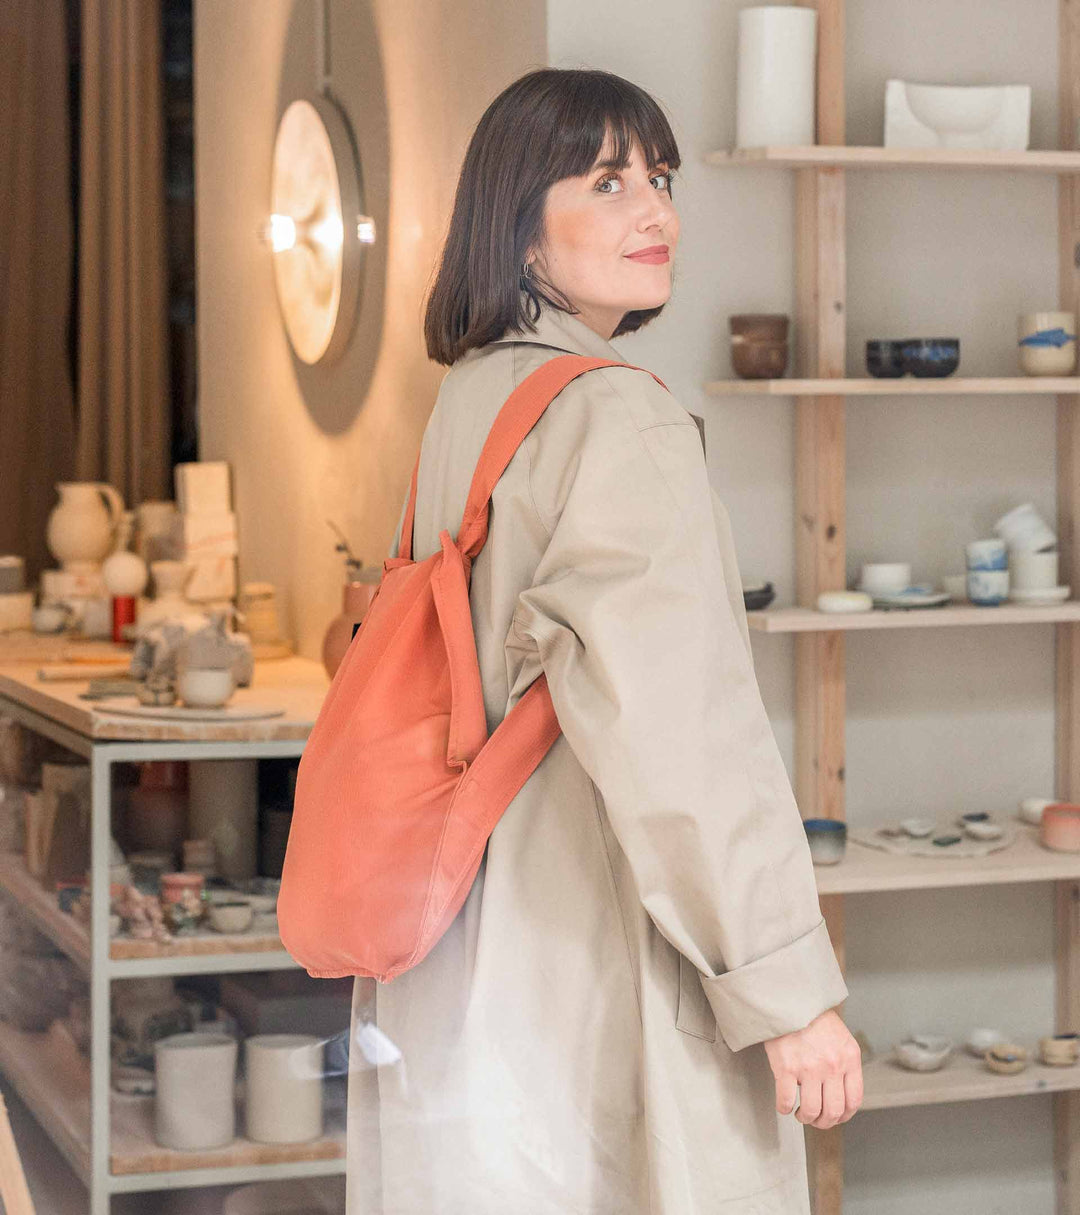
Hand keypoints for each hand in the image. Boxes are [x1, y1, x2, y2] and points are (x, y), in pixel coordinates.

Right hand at [761, 1009, 862, 1128]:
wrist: (790, 998)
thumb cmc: (813, 1017)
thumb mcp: (841, 1038)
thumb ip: (844, 1063)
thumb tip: (840, 1092)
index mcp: (849, 1058)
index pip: (854, 1101)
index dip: (844, 1116)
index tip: (835, 1117)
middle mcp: (832, 1065)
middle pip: (834, 1111)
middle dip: (824, 1122)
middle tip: (815, 1119)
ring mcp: (809, 1068)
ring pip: (812, 1110)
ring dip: (805, 1118)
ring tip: (800, 1113)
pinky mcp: (786, 1067)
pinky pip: (786, 1100)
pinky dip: (784, 1108)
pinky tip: (784, 1104)